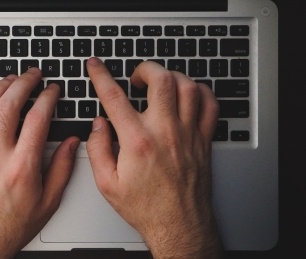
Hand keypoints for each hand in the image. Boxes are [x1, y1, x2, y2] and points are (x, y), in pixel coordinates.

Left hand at [0, 68, 79, 258]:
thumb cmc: (10, 226)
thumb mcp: (48, 202)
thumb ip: (62, 169)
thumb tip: (72, 143)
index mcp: (22, 167)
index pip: (38, 119)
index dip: (48, 98)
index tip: (52, 90)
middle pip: (9, 106)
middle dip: (23, 83)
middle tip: (32, 74)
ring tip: (10, 79)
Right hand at [86, 57, 221, 257]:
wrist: (178, 225)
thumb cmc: (146, 207)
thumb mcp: (107, 184)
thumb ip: (97, 149)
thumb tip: (98, 125)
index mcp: (137, 142)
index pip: (114, 97)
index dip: (101, 75)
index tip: (96, 66)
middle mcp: (165, 132)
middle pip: (161, 80)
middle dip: (145, 69)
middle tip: (136, 77)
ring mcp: (188, 134)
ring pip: (187, 87)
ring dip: (172, 77)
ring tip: (160, 83)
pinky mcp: (203, 140)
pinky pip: (210, 104)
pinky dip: (200, 91)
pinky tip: (188, 94)